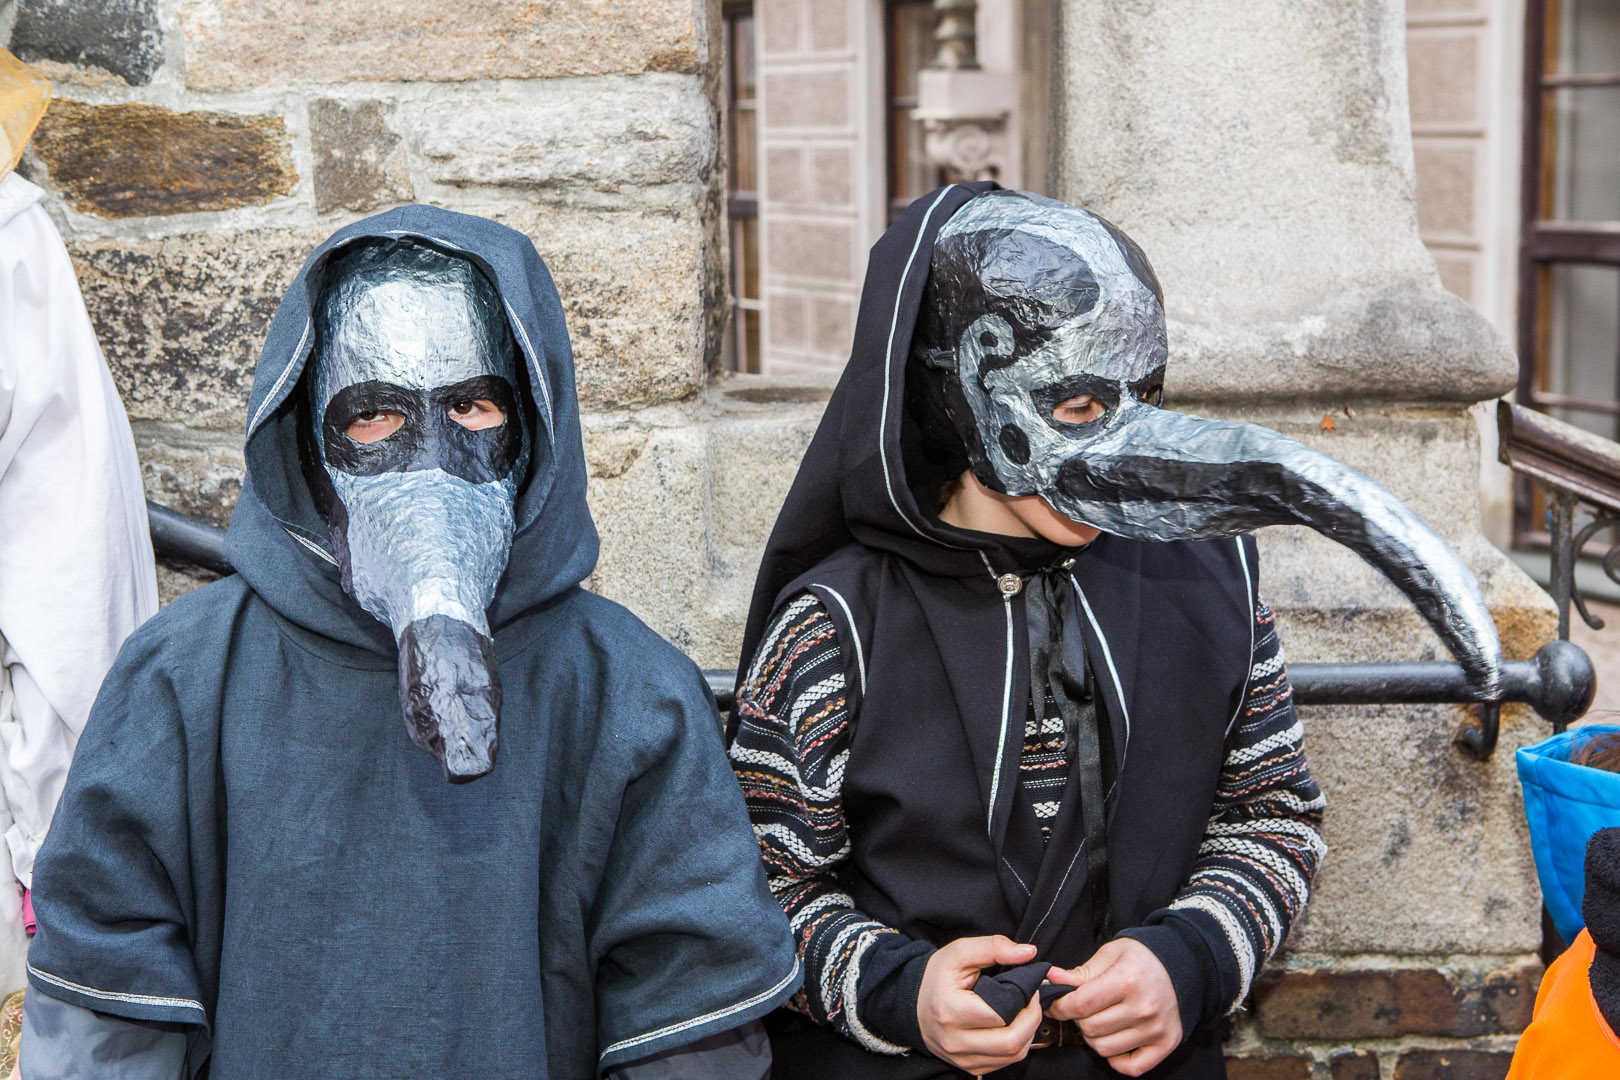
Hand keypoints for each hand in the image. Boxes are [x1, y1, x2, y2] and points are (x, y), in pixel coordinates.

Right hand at [916, 935, 1043, 1075]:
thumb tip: (1028, 952)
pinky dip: (1017, 1045)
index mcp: (950, 1011)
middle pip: (1011, 1042)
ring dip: (1028, 1033)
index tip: (1029, 987)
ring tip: (1024, 1012)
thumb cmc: (937, 978)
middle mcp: (955, 1041)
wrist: (913, 1004)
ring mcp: (962, 1058)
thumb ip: (993, 947)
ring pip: (1013, 1055)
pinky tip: (1013, 1026)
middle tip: (1032, 1001)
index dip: (1024, 1000)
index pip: (1001, 1014)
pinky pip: (1005, 1062)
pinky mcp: (969, 1067)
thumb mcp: (959, 953)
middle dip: (1032, 1020)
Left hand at [1044, 938, 1180, 1075]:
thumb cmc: (1142, 958)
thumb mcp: (1111, 954)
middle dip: (1078, 1019)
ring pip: (1105, 1049)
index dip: (1060, 1006)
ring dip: (1094, 1037)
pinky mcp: (1166, 1044)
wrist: (1182, 966)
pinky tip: (1115, 1038)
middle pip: (1091, 1028)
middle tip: (1082, 1008)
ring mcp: (1156, 1029)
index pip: (1081, 1004)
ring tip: (1099, 1020)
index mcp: (1128, 980)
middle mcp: (1145, 1008)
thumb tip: (1052, 979)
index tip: (1056, 1004)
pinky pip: (1130, 1067)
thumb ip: (1081, 972)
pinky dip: (1116, 1059)